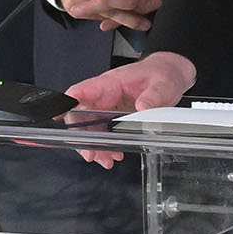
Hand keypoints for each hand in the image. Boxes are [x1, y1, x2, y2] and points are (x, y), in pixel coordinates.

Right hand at [64, 51, 196, 166]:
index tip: (61, 117)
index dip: (69, 103)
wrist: (171, 74)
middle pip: (81, 115)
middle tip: (90, 154)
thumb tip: (142, 107)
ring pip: (91, 128)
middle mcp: (105, 95)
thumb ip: (152, 96)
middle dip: (82, 136)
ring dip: (95, 145)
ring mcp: (108, 106)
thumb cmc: (162, 74)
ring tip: (105, 160)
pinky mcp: (115, 116)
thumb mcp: (162, 84)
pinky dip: (107, 145)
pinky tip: (113, 154)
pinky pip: (104, 132)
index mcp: (111, 83)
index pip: (83, 91)